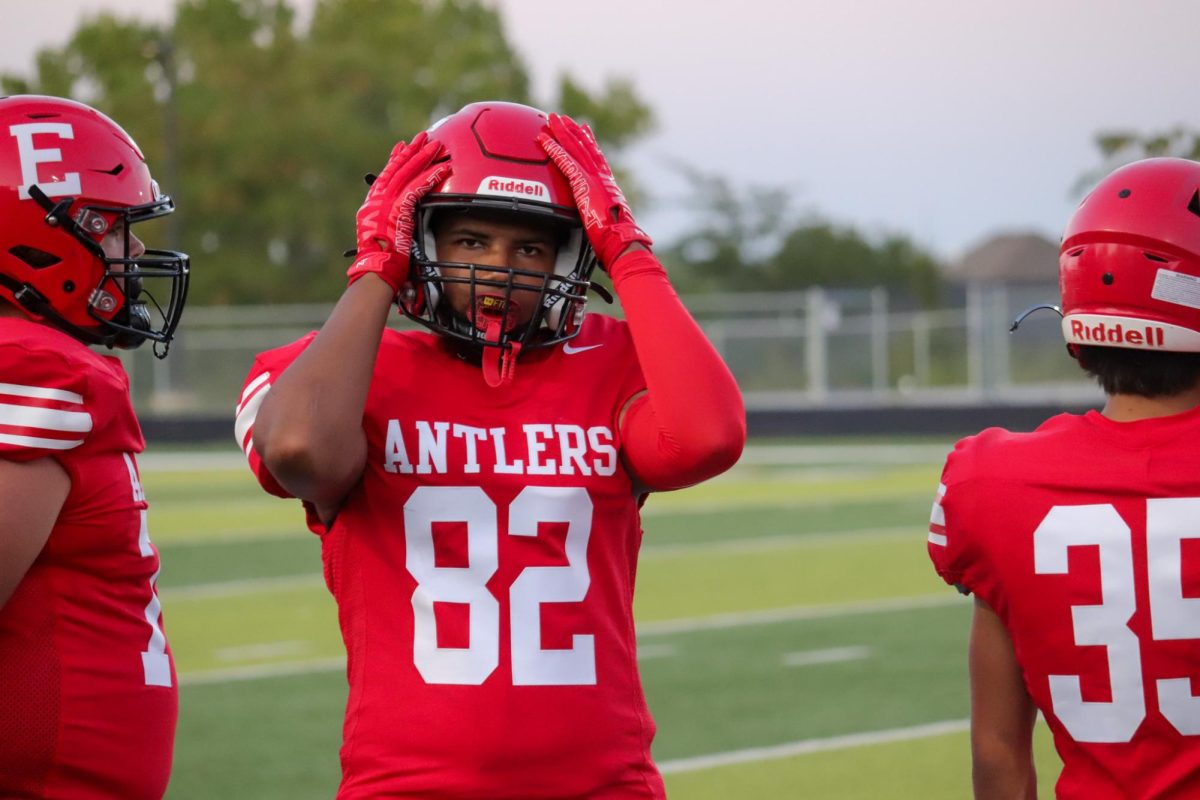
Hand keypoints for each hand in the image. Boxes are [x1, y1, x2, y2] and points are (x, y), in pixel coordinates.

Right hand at [346, 131, 449, 291]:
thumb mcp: (381, 240)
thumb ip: (390, 227)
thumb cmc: (379, 264)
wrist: (375, 271)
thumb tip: (400, 227)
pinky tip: (442, 170)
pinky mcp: (398, 210)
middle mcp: (377, 201)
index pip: (385, 177)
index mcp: (371, 207)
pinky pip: (418, 189)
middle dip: (411, 152)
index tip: (402, 147)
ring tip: (437, 147)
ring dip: (423, 159)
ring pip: (407, 174)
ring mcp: (386, 204)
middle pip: (396, 169)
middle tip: (423, 138)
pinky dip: (430, 178)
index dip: (395, 161)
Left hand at [537, 113, 651, 270]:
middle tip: (563, 118)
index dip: (590, 143)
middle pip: (586, 148)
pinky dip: (554, 150)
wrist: (622, 242)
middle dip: (573, 132)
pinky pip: (566, 162)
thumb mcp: (608, 224)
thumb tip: (601, 227)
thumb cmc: (617, 241)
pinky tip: (544, 140)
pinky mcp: (584, 185)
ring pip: (575, 149)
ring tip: (552, 120)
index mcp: (609, 186)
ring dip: (562, 133)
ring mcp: (594, 179)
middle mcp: (603, 178)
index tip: (584, 130)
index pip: (598, 159)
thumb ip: (602, 217)